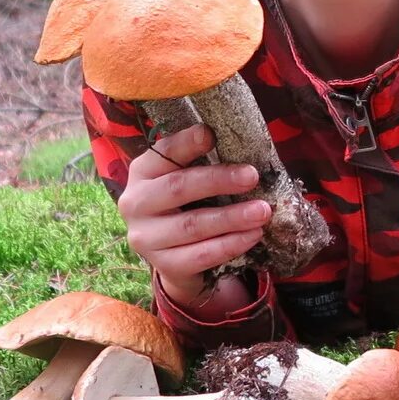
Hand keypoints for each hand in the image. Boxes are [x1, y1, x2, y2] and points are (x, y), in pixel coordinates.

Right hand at [115, 124, 270, 305]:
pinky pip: (202, 255)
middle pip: (178, 188)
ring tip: (262, 211)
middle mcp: (136, 203)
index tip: (210, 134)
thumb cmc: (186, 206)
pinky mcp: (164, 264)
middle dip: (218, 181)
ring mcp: (146, 237)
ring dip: (232, 217)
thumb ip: (202, 163)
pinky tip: (253, 235)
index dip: (186, 143)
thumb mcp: (187, 180)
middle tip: (252, 176)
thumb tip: (242, 150)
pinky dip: (231, 245)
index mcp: (143, 172)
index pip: (164, 153)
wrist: (175, 256)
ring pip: (192, 225)